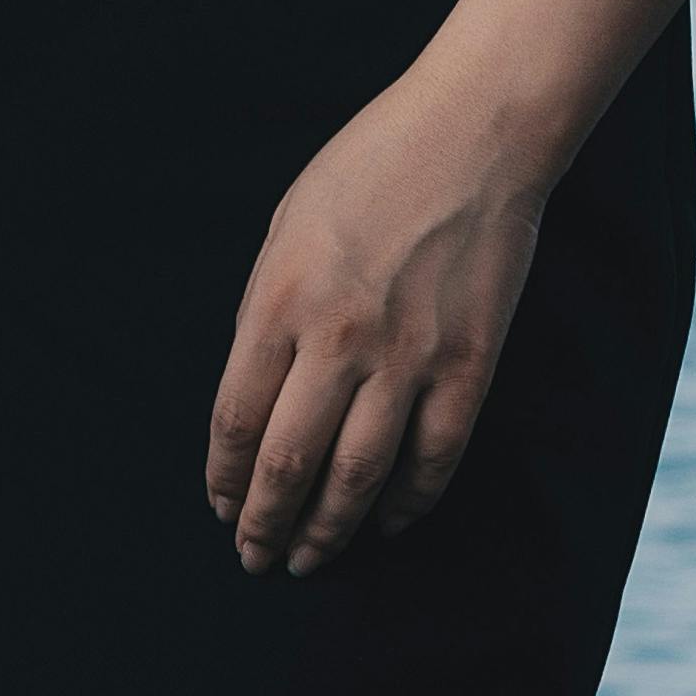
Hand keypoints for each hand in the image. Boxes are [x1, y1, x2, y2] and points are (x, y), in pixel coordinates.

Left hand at [205, 83, 548, 576]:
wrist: (474, 135)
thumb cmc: (370, 168)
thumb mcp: (287, 229)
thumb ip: (267, 312)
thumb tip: (257, 396)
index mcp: (280, 300)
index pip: (237, 421)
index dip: (225, 479)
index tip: (221, 508)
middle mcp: (338, 338)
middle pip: (289, 464)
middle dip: (265, 524)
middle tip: (255, 559)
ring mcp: (408, 356)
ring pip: (358, 477)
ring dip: (329, 530)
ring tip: (309, 560)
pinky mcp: (468, 364)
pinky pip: (434, 457)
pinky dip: (408, 503)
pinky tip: (388, 524)